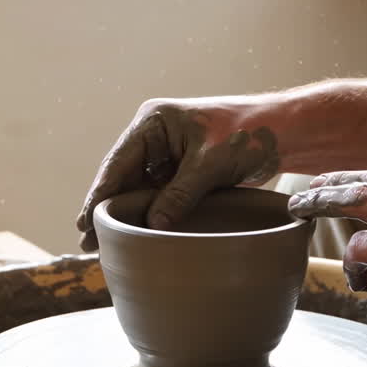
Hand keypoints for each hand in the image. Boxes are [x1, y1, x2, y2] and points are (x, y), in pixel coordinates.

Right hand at [76, 96, 279, 249]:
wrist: (282, 132)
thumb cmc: (247, 134)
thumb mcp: (209, 165)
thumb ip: (179, 195)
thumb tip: (151, 226)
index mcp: (153, 122)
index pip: (118, 163)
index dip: (100, 194)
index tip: (84, 223)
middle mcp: (154, 136)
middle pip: (123, 177)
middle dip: (108, 208)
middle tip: (89, 243)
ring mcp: (167, 152)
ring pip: (139, 188)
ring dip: (127, 213)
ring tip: (106, 244)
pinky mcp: (182, 168)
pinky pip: (158, 193)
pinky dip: (149, 212)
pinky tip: (137, 234)